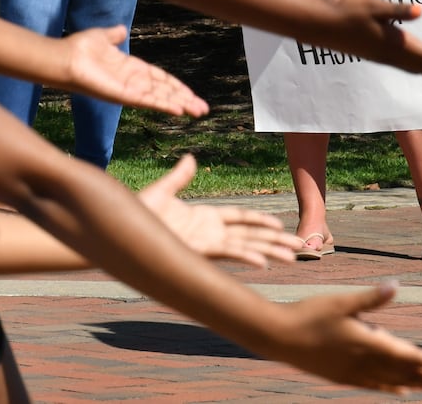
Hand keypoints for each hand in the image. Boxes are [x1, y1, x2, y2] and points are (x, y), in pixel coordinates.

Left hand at [62, 25, 208, 117]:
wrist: (63, 57)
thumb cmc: (79, 48)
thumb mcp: (102, 37)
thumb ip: (113, 35)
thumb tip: (120, 29)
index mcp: (131, 68)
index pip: (160, 79)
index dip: (177, 86)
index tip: (192, 94)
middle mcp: (132, 81)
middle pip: (165, 92)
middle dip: (185, 99)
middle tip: (203, 110)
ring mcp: (128, 90)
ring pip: (160, 98)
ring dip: (180, 104)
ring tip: (198, 111)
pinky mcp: (121, 96)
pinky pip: (146, 101)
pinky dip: (163, 105)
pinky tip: (178, 110)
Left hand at [137, 155, 294, 267]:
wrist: (122, 232)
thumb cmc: (139, 215)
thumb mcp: (162, 191)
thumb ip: (179, 177)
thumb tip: (190, 157)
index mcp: (204, 218)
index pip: (239, 218)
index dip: (259, 220)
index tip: (279, 224)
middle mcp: (210, 233)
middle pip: (250, 235)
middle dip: (275, 239)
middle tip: (300, 245)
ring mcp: (206, 244)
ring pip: (246, 246)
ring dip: (270, 250)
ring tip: (293, 256)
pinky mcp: (199, 252)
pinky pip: (228, 254)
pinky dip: (246, 257)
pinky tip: (264, 262)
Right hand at [270, 285, 421, 394]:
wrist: (278, 336)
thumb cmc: (308, 314)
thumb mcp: (340, 302)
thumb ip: (370, 298)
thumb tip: (395, 285)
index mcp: (369, 342)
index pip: (411, 357)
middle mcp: (366, 362)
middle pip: (409, 373)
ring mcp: (354, 372)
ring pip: (395, 381)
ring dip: (419, 384)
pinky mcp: (343, 377)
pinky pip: (375, 385)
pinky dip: (392, 387)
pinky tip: (402, 390)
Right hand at [315, 0, 421, 92]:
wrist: (318, 25)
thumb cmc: (345, 11)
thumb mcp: (373, 5)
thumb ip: (398, 10)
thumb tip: (419, 10)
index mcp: (396, 43)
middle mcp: (392, 54)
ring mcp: (384, 56)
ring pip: (418, 69)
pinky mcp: (377, 54)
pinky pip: (407, 66)